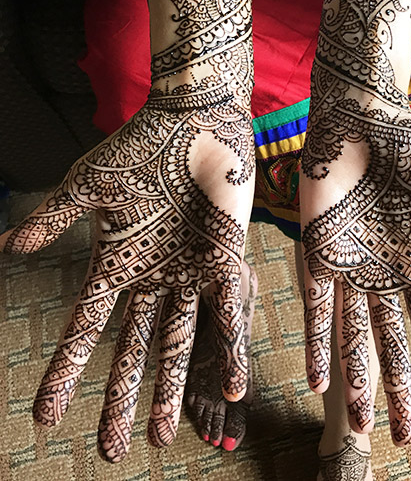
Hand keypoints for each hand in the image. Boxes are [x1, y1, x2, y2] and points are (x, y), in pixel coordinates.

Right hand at [0, 85, 254, 461]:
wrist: (193, 121)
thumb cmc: (139, 149)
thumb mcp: (89, 187)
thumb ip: (53, 218)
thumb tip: (7, 245)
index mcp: (118, 264)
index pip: (86, 328)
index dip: (65, 371)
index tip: (46, 414)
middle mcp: (153, 278)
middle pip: (133, 351)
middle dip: (120, 399)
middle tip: (111, 450)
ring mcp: (190, 274)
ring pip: (179, 344)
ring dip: (172, 390)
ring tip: (164, 437)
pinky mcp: (226, 261)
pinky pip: (228, 314)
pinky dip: (230, 350)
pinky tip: (231, 388)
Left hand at [299, 97, 410, 445]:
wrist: (362, 120)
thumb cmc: (410, 150)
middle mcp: (379, 274)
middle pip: (391, 344)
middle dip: (398, 390)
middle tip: (404, 436)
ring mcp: (347, 268)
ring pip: (354, 337)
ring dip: (359, 380)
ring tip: (364, 424)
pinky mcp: (315, 254)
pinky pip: (314, 309)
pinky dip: (317, 345)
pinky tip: (319, 381)